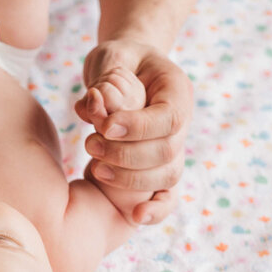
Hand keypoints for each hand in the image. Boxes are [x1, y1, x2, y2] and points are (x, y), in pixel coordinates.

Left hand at [74, 37, 191, 225]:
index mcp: (176, 90)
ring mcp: (174, 146)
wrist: (129, 68)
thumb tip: (95, 103)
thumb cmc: (120, 60)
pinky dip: (157, 209)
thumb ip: (106, 77)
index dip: (138, 127)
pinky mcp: (160, 166)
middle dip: (127, 154)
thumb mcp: (112, 55)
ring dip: (131, 178)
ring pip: (167, 175)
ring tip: (94, 167)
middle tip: (89, 144)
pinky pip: (168, 194)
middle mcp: (182, 121)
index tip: (105, 127)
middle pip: (168, 150)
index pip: (169, 117)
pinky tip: (136, 216)